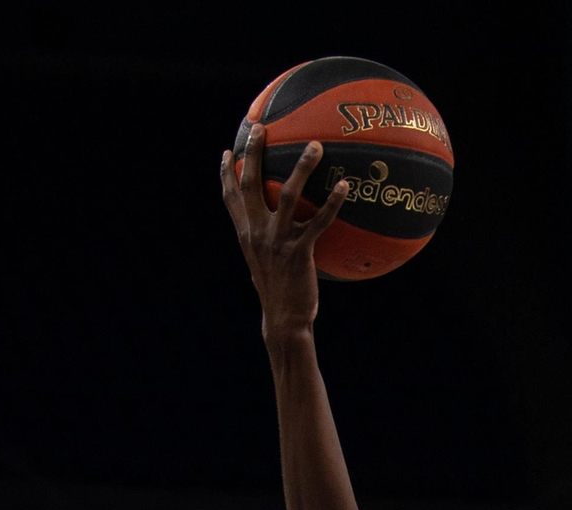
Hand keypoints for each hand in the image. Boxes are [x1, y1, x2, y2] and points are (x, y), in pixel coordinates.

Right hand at [219, 124, 349, 345]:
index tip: (228, 151)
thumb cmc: (278, 293)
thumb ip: (265, 243)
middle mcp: (257, 232)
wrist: (283, 320)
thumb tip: (275, 232)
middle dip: (254, 152)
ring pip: (289, 194)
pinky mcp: (299, 251)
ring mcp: (277, 240)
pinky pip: (319, 221)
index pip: (230, 197)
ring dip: (302, 167)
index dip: (226, 173)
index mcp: (246, 234)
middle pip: (251, 183)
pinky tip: (344, 186)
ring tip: (316, 145)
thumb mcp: (263, 265)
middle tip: (260, 127)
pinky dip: (333, 202)